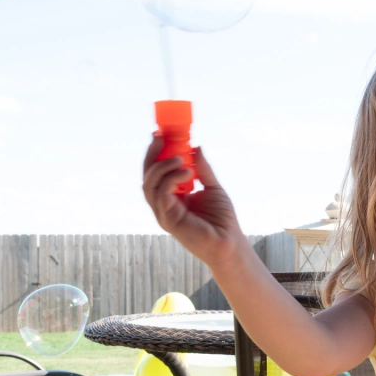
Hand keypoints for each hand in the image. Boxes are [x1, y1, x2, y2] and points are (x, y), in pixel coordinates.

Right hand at [141, 135, 243, 266]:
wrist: (229, 241)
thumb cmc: (222, 219)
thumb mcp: (212, 186)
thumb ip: (202, 168)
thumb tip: (196, 146)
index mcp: (172, 196)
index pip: (156, 172)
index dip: (155, 154)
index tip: (159, 134)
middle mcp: (163, 204)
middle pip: (147, 176)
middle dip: (152, 155)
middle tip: (160, 138)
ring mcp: (163, 212)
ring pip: (149, 184)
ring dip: (162, 166)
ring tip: (181, 158)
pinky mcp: (167, 219)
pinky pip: (161, 194)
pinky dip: (170, 179)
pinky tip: (186, 172)